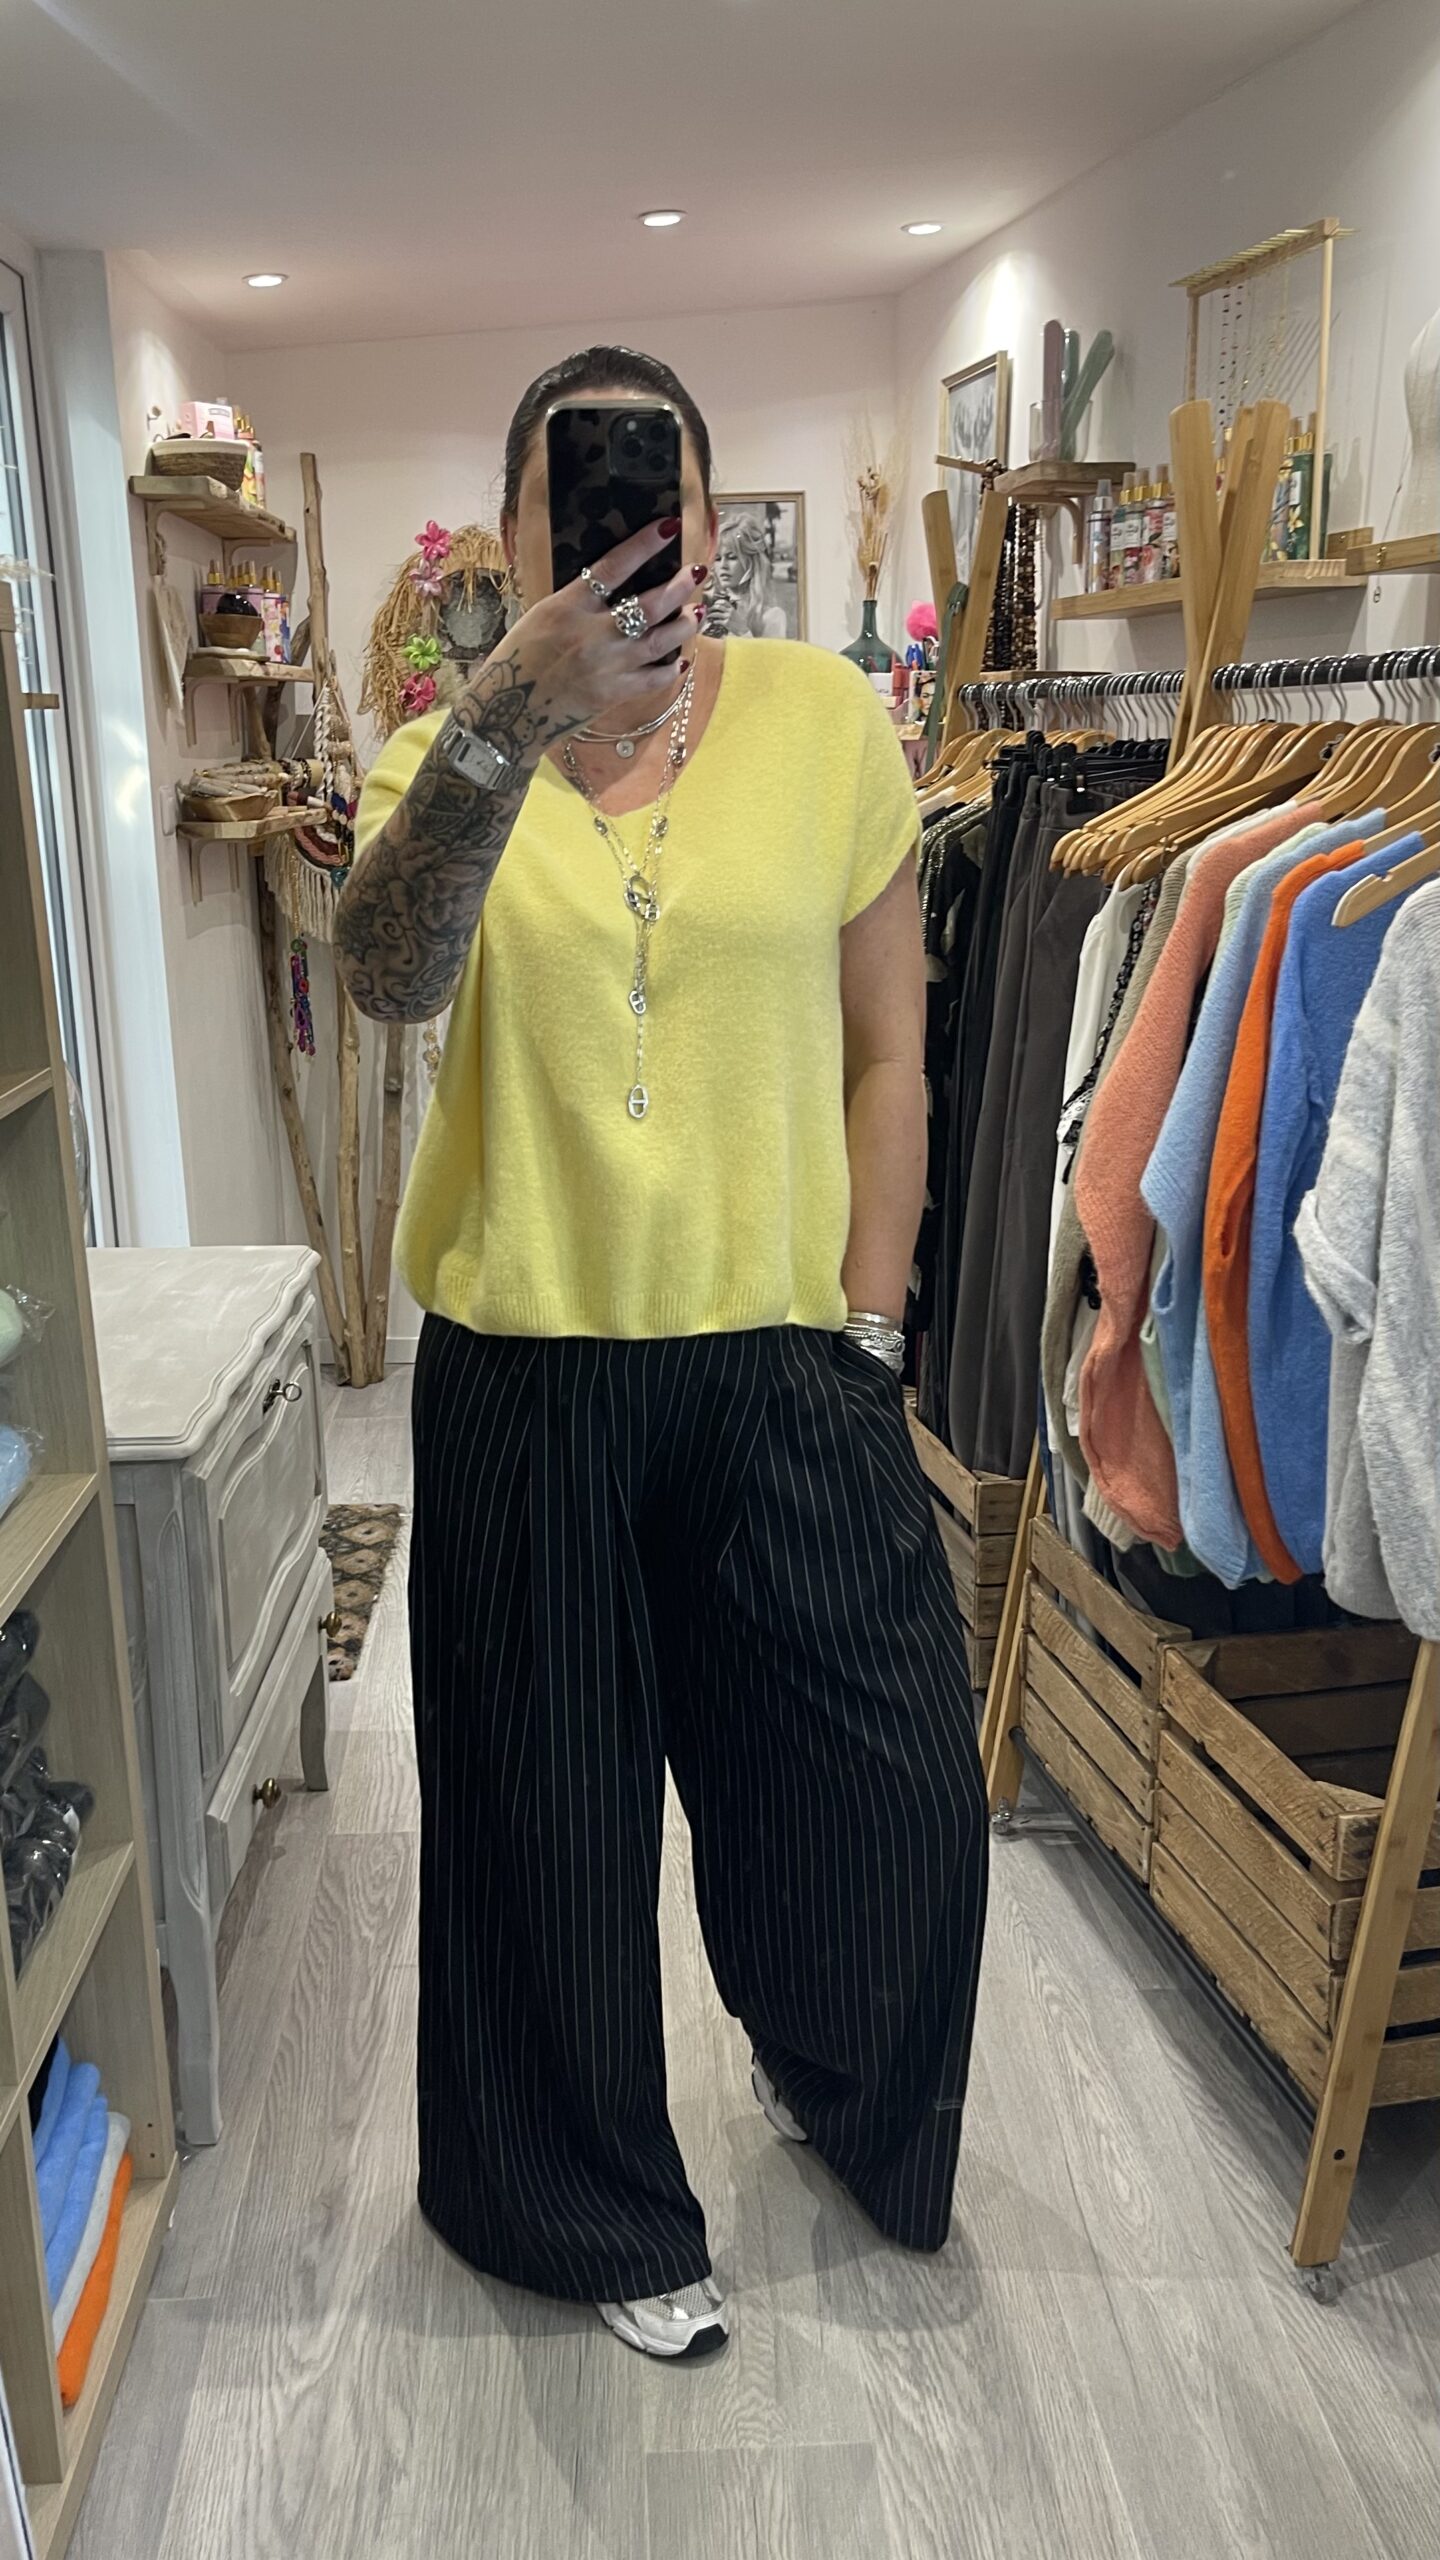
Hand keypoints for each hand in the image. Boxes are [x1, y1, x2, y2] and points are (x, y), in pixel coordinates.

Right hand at [468, 521, 706, 742]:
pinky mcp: (613, 695)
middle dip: (678, 587)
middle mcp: (591, 633)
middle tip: (697, 573)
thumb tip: (609, 586)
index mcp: (567, 606)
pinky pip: (653, 679)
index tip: (668, 527)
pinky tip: (680, 659)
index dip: (644, 545)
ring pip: (659, 640)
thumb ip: (575, 603)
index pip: (613, 566)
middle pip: (648, 604)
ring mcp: (606, 665)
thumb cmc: (516, 661)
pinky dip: (670, 668)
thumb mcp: (539, 618)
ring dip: (684, 624)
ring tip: (698, 612)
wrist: (508, 715)